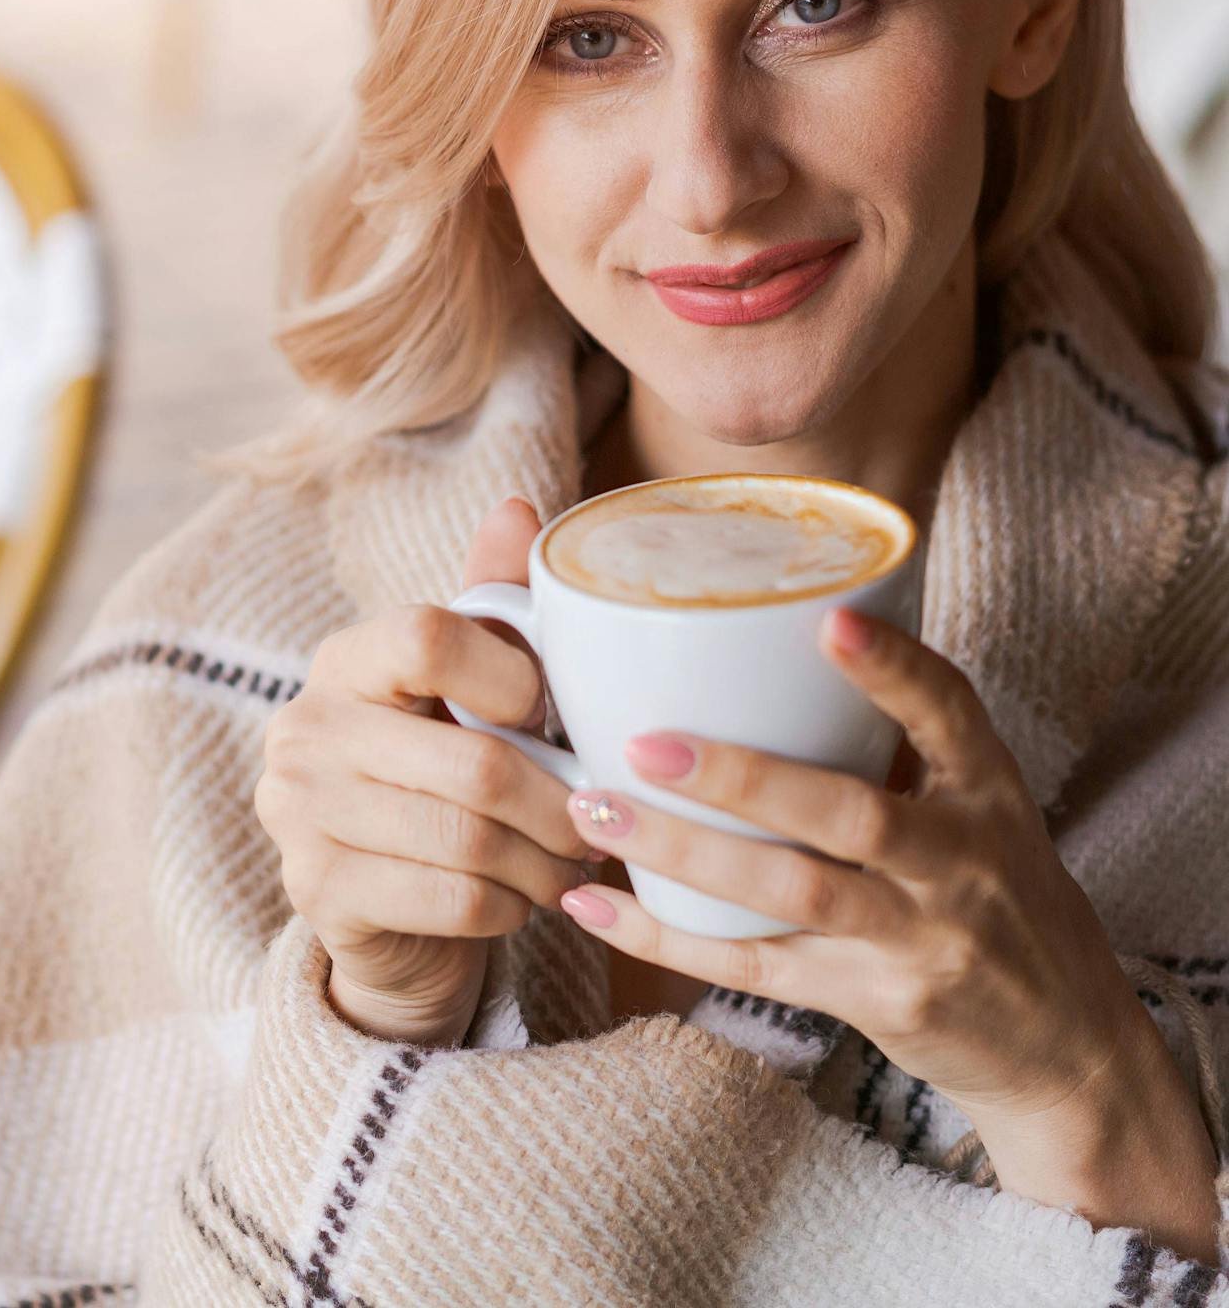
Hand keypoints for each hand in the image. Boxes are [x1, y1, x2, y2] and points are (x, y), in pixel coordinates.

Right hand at [254, 499, 591, 1045]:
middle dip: (562, 802)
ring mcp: (298, 814)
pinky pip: (455, 899)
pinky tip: (524, 897)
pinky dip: (512, 904)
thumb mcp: (469, 688)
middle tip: (601, 819)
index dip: (512, 677)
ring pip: (472, 839)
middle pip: (474, 763)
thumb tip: (516, 509)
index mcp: (344, 659)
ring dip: (546, 860)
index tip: (546, 713)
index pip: (429, 638)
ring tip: (575, 861)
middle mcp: (304, 728)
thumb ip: (493, 604)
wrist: (385, 908)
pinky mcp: (318, 893)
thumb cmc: (442, 774)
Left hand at [556, 608, 1148, 1125]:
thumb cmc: (995, 892)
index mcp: (988, 790)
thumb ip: (897, 738)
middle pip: (851, 815)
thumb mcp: (982, 805)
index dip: (892, 667)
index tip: (829, 618)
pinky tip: (593, 904)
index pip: (950, 712)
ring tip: (596, 807)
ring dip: (685, 853)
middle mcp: (963, 862)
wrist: (1070, 1046)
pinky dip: (666, 940)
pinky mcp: (877, 1000)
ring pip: (793, 894)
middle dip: (744, 779)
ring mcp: (922, 939)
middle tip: (644, 744)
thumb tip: (766, 638)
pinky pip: (756, 968)